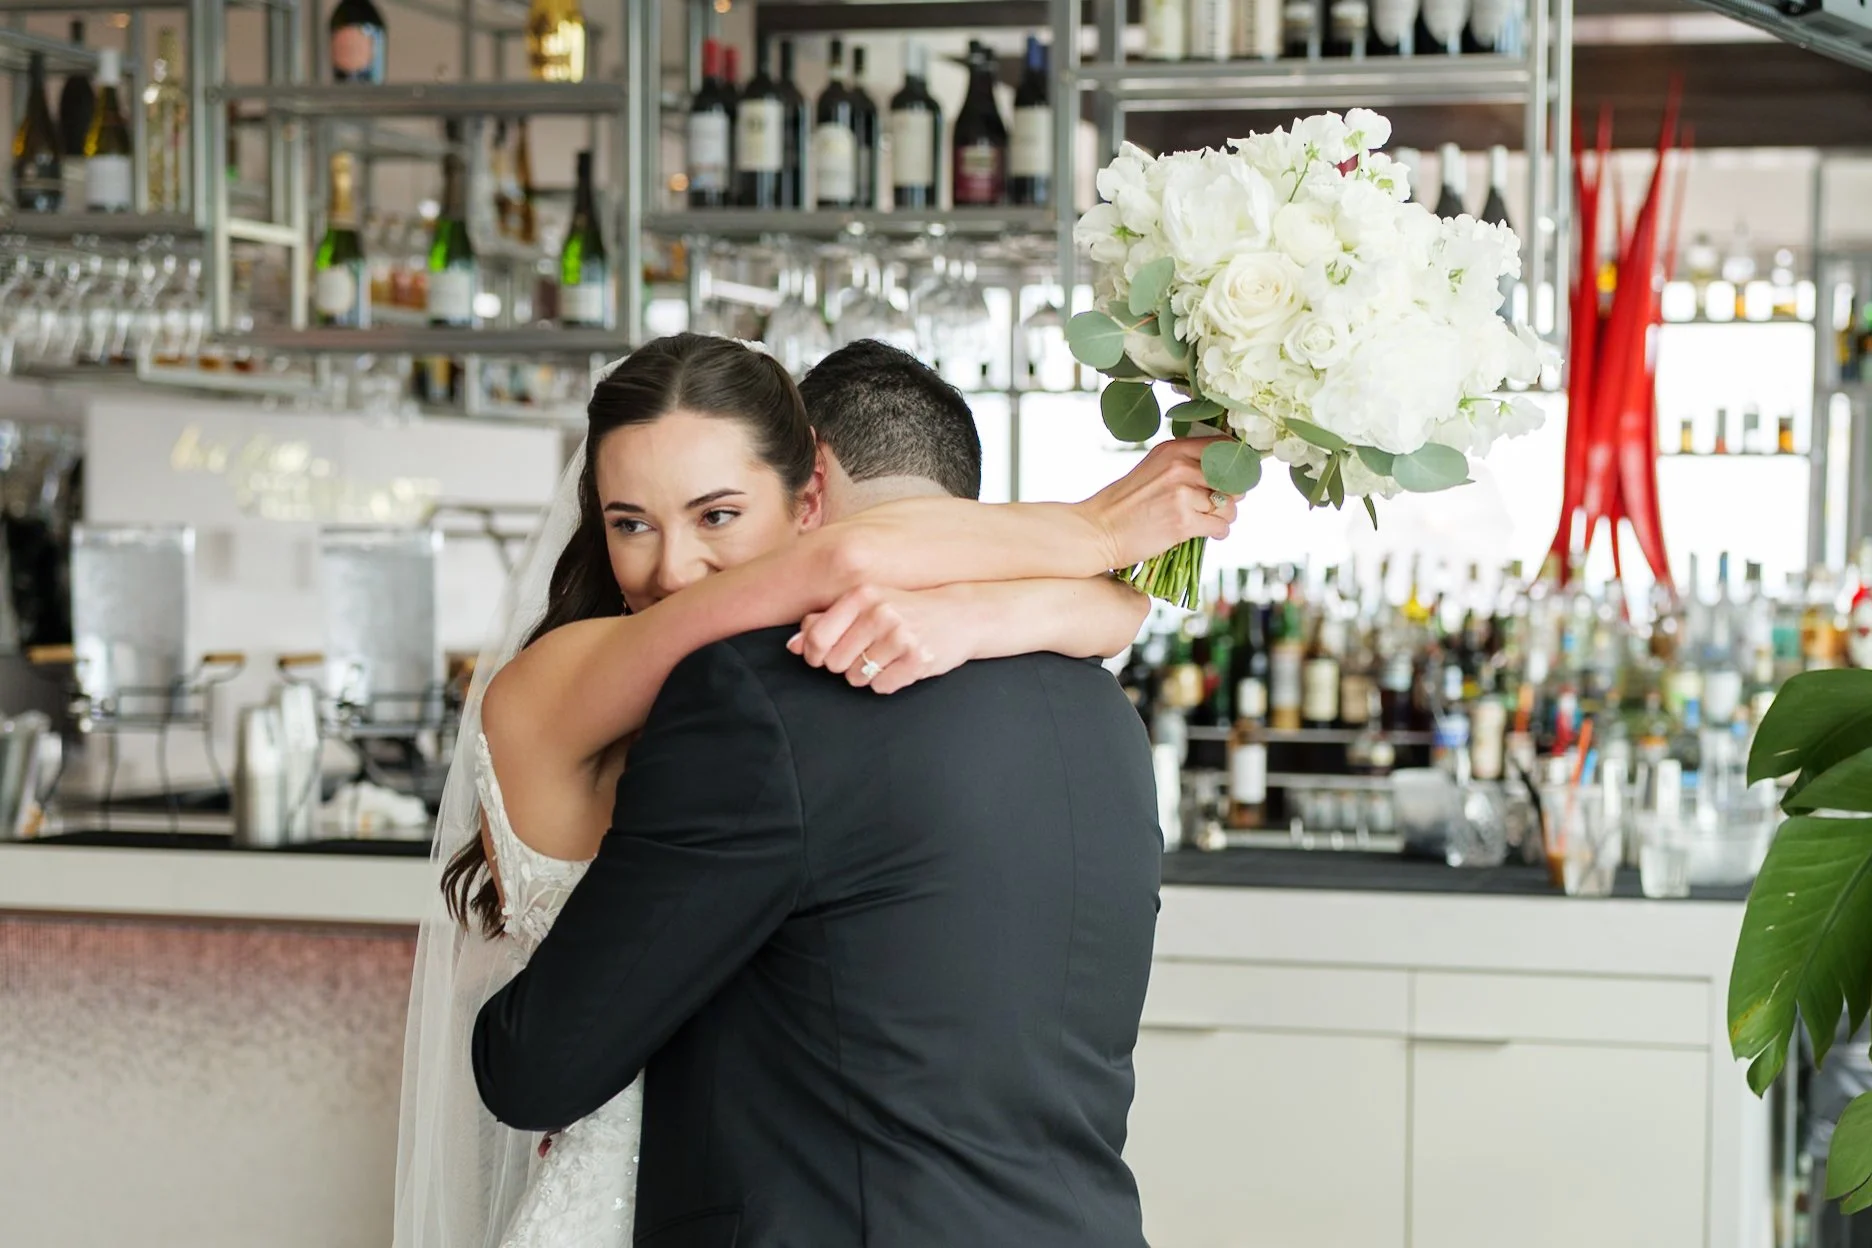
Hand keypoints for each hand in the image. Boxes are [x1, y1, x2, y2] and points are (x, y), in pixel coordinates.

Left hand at [787, 585, 972, 694]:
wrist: (960, 615)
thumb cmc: (904, 610)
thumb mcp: (865, 605)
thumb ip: (826, 621)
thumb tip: (792, 645)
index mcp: (861, 595)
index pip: (817, 637)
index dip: (815, 654)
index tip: (824, 656)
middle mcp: (880, 612)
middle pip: (834, 662)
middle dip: (845, 665)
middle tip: (866, 654)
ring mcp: (900, 636)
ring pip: (856, 678)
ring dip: (867, 675)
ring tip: (887, 657)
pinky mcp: (918, 659)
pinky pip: (881, 687)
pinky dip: (888, 682)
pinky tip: (901, 665)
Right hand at [1078, 438, 1239, 570]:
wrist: (1098, 530)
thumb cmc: (1125, 504)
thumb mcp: (1153, 470)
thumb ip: (1185, 465)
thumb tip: (1228, 474)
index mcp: (1173, 450)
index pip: (1224, 449)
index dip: (1238, 465)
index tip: (1237, 478)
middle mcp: (1179, 467)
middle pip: (1232, 479)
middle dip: (1231, 495)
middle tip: (1218, 506)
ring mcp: (1181, 494)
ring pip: (1229, 506)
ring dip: (1224, 517)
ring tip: (1207, 522)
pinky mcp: (1182, 522)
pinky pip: (1221, 527)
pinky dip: (1218, 533)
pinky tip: (1206, 533)